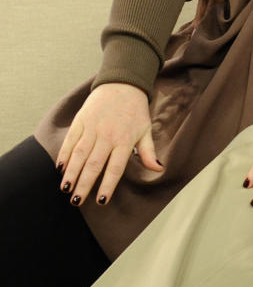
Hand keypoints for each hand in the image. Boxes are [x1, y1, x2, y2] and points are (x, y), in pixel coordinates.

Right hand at [56, 82, 161, 205]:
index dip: (108, 185)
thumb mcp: (146, 129)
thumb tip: (158, 169)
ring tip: (65, 189)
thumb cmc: (136, 110)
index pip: (115, 167)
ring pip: (80, 154)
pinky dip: (64, 154)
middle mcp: (108, 135)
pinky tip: (60, 168)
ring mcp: (93, 127)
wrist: (122, 84)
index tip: (101, 201)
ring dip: (71, 173)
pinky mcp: (81, 120)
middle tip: (76, 202)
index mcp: (125, 140)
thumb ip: (148, 152)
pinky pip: (71, 140)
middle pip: (94, 164)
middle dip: (84, 184)